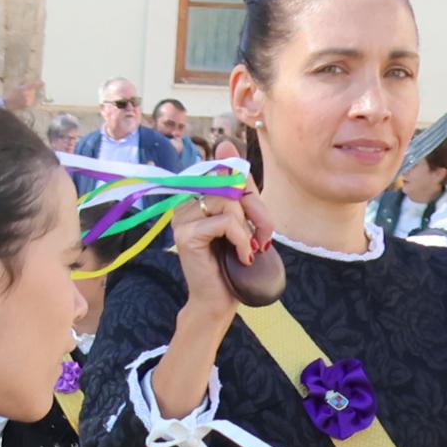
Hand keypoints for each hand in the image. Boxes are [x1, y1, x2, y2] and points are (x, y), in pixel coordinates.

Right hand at [167, 184, 277, 324]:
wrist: (218, 300)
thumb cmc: (232, 262)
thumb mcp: (244, 218)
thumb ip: (239, 186)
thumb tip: (227, 145)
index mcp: (194, 197)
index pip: (225, 170)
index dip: (247, 189)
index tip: (256, 221)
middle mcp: (184, 204)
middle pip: (229, 183)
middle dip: (255, 210)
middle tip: (263, 236)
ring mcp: (182, 219)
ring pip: (228, 202)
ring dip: (248, 228)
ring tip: (250, 248)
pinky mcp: (186, 234)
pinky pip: (226, 222)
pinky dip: (242, 240)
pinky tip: (243, 257)